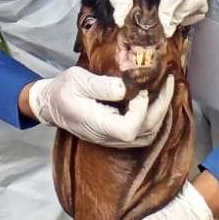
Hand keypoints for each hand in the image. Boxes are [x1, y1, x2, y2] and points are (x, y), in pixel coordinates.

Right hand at [25, 67, 172, 147]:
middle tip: (168, 82)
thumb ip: (101, 86)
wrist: (51, 104)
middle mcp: (107, 136)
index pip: (128, 129)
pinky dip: (153, 117)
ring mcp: (112, 139)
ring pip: (146, 135)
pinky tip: (155, 100)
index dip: (140, 111)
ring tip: (165, 90)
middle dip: (160, 107)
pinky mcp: (116, 135)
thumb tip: (124, 88)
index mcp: (97, 124)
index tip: (139, 89)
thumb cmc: (62, 91)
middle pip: (143, 133)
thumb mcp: (77, 80)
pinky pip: (141, 133)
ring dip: (160, 113)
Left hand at [110, 0, 207, 35]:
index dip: (171, 11)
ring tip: (169, 18)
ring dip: (186, 14)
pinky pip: (200, 3)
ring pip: (200, 1)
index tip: (164, 26)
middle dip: (180, 15)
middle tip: (164, 23)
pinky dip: (190, 12)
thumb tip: (120, 21)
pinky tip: (174, 14)